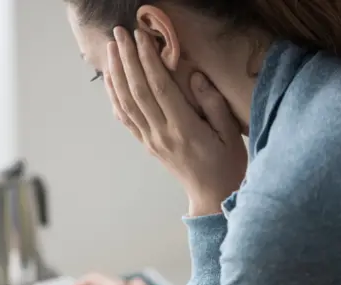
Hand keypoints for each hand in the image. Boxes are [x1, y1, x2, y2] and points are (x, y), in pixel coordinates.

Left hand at [106, 27, 246, 215]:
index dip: (148, 61)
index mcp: (184, 129)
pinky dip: (115, 97)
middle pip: (138, 91)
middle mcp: (161, 134)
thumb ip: (213, 105)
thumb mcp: (230, 134)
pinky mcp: (146, 144)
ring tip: (111, 49)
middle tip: (119, 33)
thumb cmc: (226, 164)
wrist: (211, 196)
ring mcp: (151, 140)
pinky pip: (125, 118)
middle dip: (127, 60)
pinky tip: (110, 79)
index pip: (160, 88)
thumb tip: (194, 77)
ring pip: (127, 103)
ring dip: (116, 74)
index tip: (141, 37)